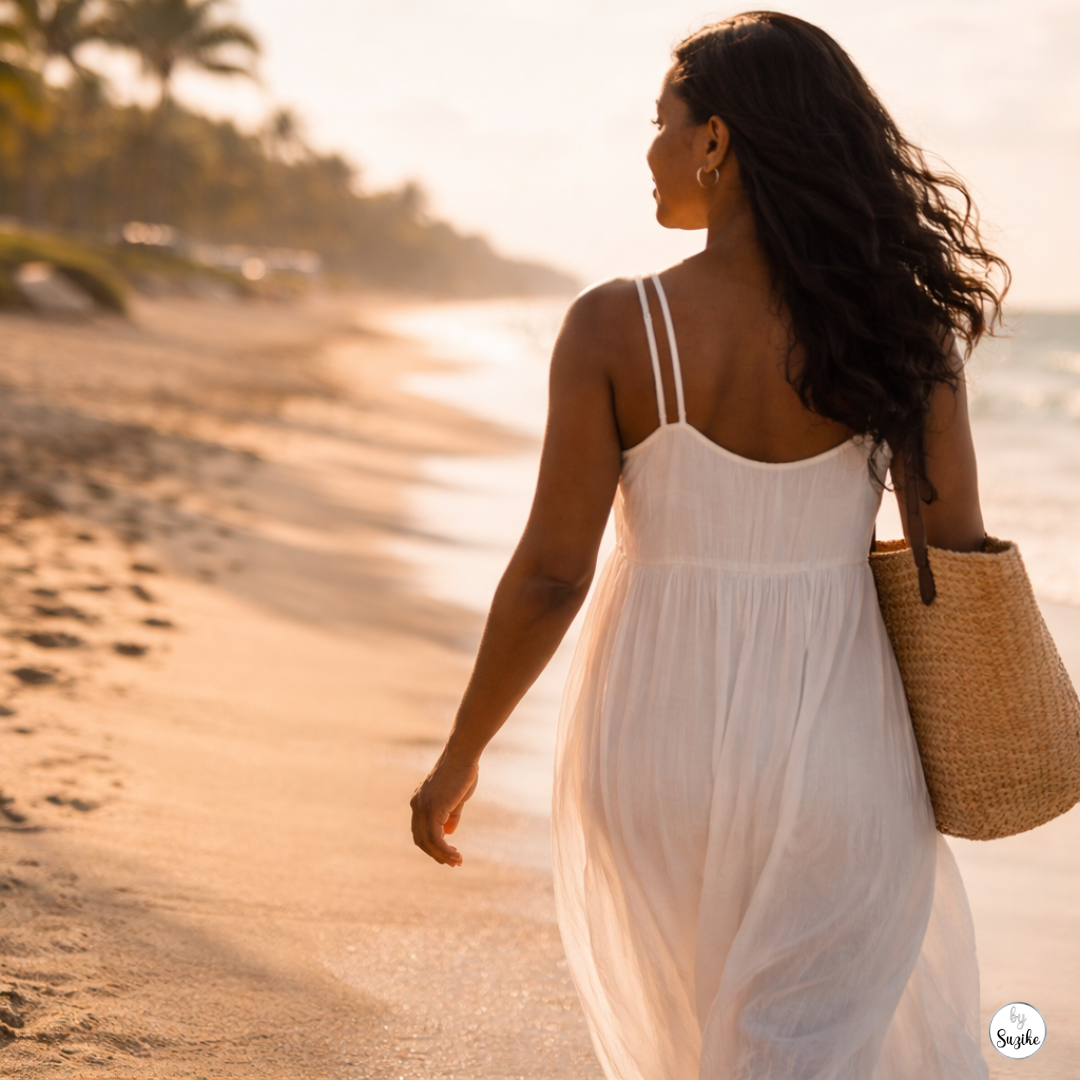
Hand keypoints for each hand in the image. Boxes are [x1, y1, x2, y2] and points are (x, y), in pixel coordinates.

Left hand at [410, 751, 478, 866]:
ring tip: (457, 861)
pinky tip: (456, 854)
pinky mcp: (433, 810)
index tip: (448, 854)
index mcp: (419, 802)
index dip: (433, 845)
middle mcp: (417, 805)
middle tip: (453, 863)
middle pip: (421, 839)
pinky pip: (436, 838)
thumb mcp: (456, 797)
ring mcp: (423, 808)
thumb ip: (451, 815)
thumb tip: (449, 832)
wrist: (462, 756)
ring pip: (428, 842)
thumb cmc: (462, 772)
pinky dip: (445, 850)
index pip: (420, 831)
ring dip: (443, 855)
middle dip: (436, 854)